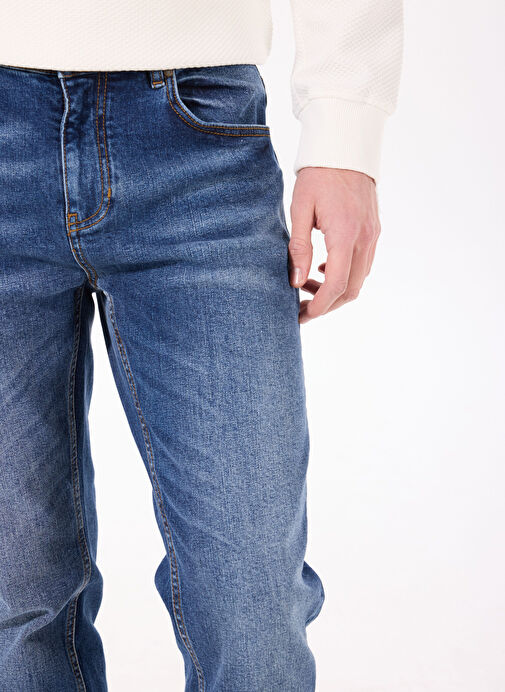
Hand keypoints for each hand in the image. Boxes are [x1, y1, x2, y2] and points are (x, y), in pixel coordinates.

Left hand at [289, 168, 380, 323]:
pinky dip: (345, 275)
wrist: (345, 146)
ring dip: (335, 290)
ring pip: (359, 279)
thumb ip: (299, 247)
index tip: (302, 316)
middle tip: (302, 308)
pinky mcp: (373, 230)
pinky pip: (363, 264)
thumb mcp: (300, 209)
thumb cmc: (318, 174)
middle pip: (351, 289)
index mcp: (345, 234)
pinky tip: (323, 269)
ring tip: (306, 285)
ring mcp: (373, 235)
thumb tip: (295, 281)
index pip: (337, 284)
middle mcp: (365, 238)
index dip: (320, 306)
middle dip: (327, 305)